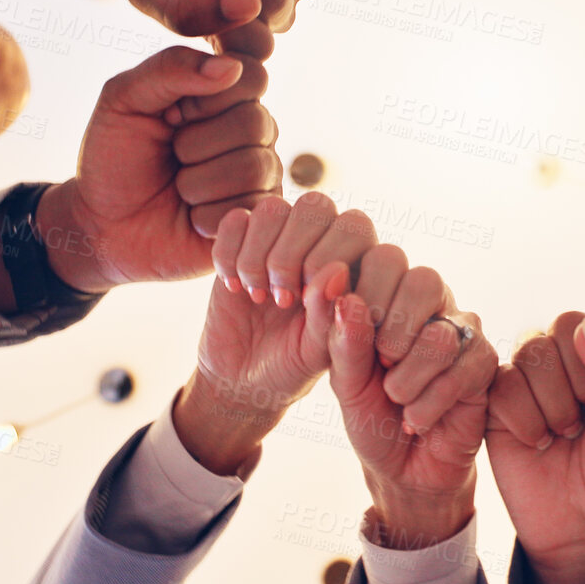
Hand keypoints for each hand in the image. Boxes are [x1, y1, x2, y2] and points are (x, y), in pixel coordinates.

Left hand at [35, 48, 280, 291]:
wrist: (104, 225)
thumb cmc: (115, 157)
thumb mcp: (124, 99)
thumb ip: (169, 68)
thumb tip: (232, 66)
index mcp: (227, 96)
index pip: (252, 76)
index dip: (206, 99)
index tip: (172, 114)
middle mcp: (254, 133)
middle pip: (254, 123)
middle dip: (194, 144)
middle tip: (171, 156)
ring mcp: (261, 176)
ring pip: (252, 168)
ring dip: (196, 183)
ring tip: (179, 189)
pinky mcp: (257, 219)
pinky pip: (248, 209)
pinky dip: (204, 217)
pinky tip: (191, 217)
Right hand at [197, 193, 378, 404]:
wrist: (242, 378)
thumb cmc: (294, 365)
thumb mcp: (319, 353)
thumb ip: (334, 318)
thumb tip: (336, 272)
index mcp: (355, 260)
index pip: (354, 225)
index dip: (328, 258)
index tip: (308, 304)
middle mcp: (321, 239)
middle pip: (315, 205)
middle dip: (291, 255)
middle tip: (282, 300)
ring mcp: (279, 236)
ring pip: (273, 209)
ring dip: (258, 257)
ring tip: (259, 295)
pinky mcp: (240, 240)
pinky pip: (235, 220)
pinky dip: (229, 255)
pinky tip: (235, 288)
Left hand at [328, 250, 497, 548]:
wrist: (403, 469)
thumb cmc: (370, 416)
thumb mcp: (345, 381)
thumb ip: (342, 339)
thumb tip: (345, 294)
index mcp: (390, 293)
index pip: (384, 259)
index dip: (368, 298)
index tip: (354, 343)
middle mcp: (430, 303)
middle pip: (424, 280)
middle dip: (392, 334)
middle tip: (380, 367)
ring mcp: (461, 329)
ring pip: (440, 334)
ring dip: (408, 381)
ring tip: (398, 401)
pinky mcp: (486, 362)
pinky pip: (466, 368)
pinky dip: (431, 403)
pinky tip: (418, 419)